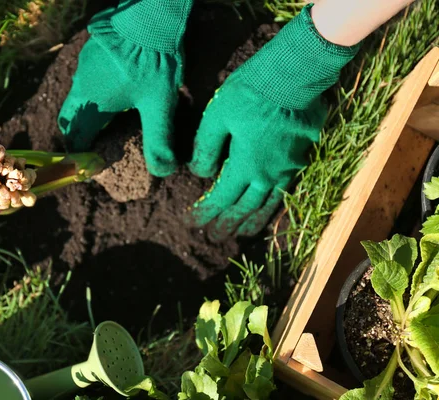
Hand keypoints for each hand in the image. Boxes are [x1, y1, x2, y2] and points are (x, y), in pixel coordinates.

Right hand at [58, 0, 192, 176]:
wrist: (150, 16)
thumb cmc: (154, 62)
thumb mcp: (161, 106)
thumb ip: (159, 141)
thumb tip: (163, 170)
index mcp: (92, 105)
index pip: (75, 139)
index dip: (81, 155)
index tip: (93, 163)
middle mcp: (81, 87)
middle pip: (69, 120)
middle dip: (78, 136)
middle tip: (97, 145)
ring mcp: (83, 67)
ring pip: (76, 99)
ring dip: (87, 114)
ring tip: (110, 121)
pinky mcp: (91, 53)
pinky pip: (85, 81)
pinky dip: (93, 94)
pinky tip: (116, 92)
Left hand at [188, 4, 358, 238]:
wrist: (296, 74)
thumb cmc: (252, 93)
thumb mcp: (217, 116)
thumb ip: (207, 148)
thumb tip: (200, 173)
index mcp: (245, 165)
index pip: (221, 198)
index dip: (207, 212)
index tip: (193, 223)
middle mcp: (267, 174)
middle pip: (245, 207)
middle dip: (228, 223)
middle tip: (216, 237)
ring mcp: (288, 168)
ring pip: (269, 203)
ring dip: (253, 221)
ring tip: (243, 234)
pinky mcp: (301, 157)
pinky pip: (287, 190)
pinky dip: (275, 204)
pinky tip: (271, 207)